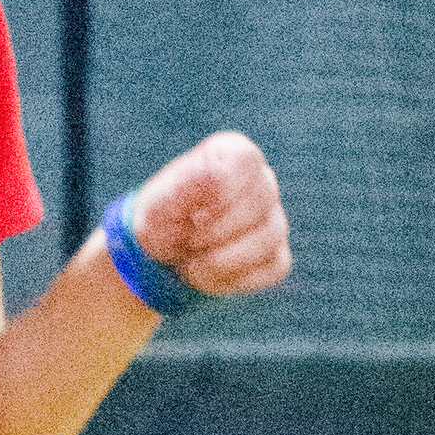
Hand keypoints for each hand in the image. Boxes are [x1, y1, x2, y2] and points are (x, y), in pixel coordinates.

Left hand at [129, 130, 291, 297]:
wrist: (167, 256)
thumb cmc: (163, 220)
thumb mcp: (156, 205)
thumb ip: (178, 190)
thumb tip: (210, 177)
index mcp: (233, 156)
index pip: (242, 159)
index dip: (215, 188)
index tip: (191, 211)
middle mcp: (262, 183)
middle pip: (260, 198)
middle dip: (215, 229)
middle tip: (184, 243)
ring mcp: (274, 220)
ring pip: (268, 236)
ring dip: (223, 258)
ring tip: (189, 266)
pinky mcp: (277, 257)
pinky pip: (272, 267)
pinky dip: (233, 278)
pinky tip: (206, 277)